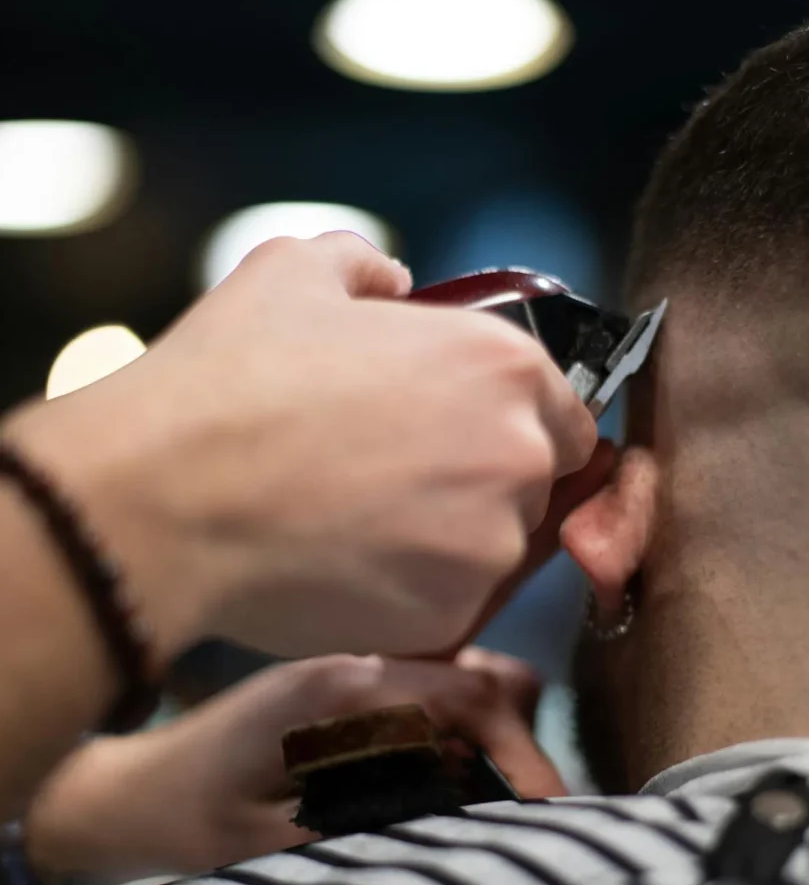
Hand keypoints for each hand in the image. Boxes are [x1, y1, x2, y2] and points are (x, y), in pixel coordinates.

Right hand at [4, 233, 595, 663]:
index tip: (471, 436)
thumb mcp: (296, 273)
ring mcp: (488, 546)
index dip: (520, 426)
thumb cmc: (232, 380)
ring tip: (360, 519)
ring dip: (448, 540)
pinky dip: (413, 593)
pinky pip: (452, 606)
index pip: (568, 414)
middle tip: (398, 476)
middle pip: (535, 484)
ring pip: (494, 550)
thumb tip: (389, 280)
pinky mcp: (449, 619)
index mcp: (504, 368)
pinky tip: (346, 563)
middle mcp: (518, 456)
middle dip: (482, 480)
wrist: (164, 495)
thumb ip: (364, 265)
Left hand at [25, 649, 563, 884]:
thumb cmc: (189, 819)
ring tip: (500, 795)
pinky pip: (432, 696)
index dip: (521, 751)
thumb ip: (372, 823)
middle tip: (531, 809)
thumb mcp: (272, 843)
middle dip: (518, 743)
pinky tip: (453, 772)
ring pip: (462, 682)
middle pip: (479, 681)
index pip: (471, 696)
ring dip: (493, 734)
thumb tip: (468, 818)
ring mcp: (356, 672)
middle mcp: (361, 666)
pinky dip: (461, 731)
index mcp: (348, 690)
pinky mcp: (348, 690)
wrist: (124, 791)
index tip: (548, 806)